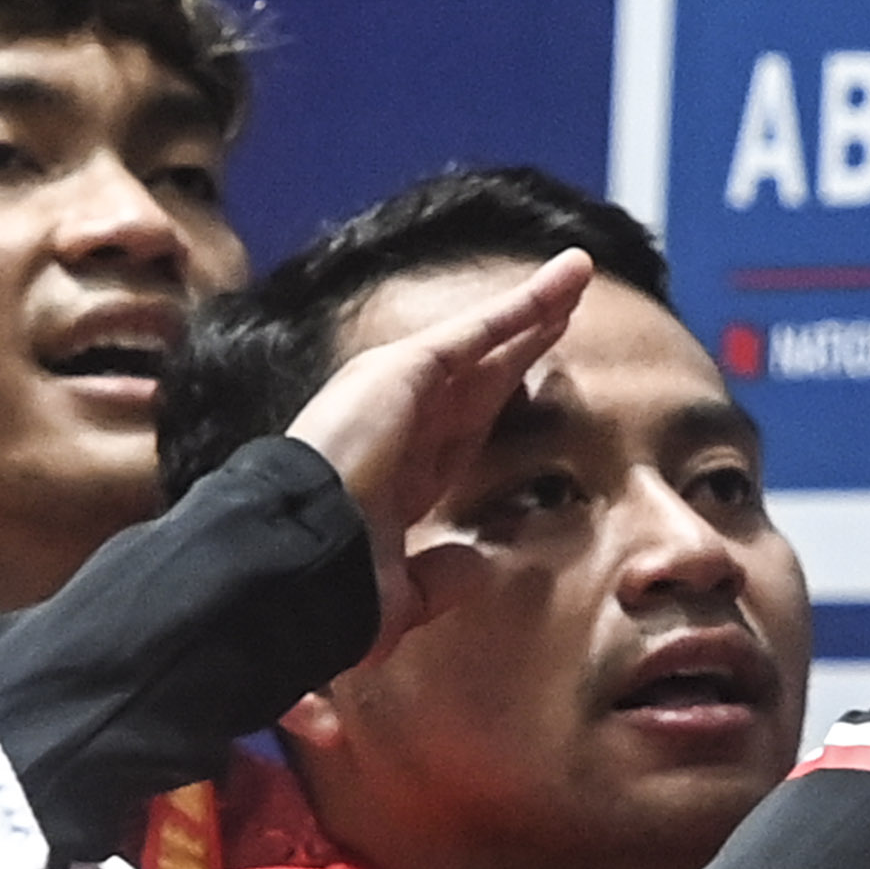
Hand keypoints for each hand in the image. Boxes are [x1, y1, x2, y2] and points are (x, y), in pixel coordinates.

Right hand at [288, 250, 592, 653]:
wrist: (293, 565)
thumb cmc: (330, 591)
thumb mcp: (396, 596)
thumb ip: (435, 580)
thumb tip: (474, 566)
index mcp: (396, 476)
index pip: (463, 426)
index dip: (502, 397)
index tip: (540, 376)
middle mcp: (398, 423)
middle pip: (481, 372)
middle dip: (524, 339)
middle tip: (567, 305)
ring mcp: (396, 390)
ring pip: (484, 340)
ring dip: (533, 307)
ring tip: (577, 272)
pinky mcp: (402, 369)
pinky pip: (478, 330)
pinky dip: (523, 303)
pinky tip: (562, 278)